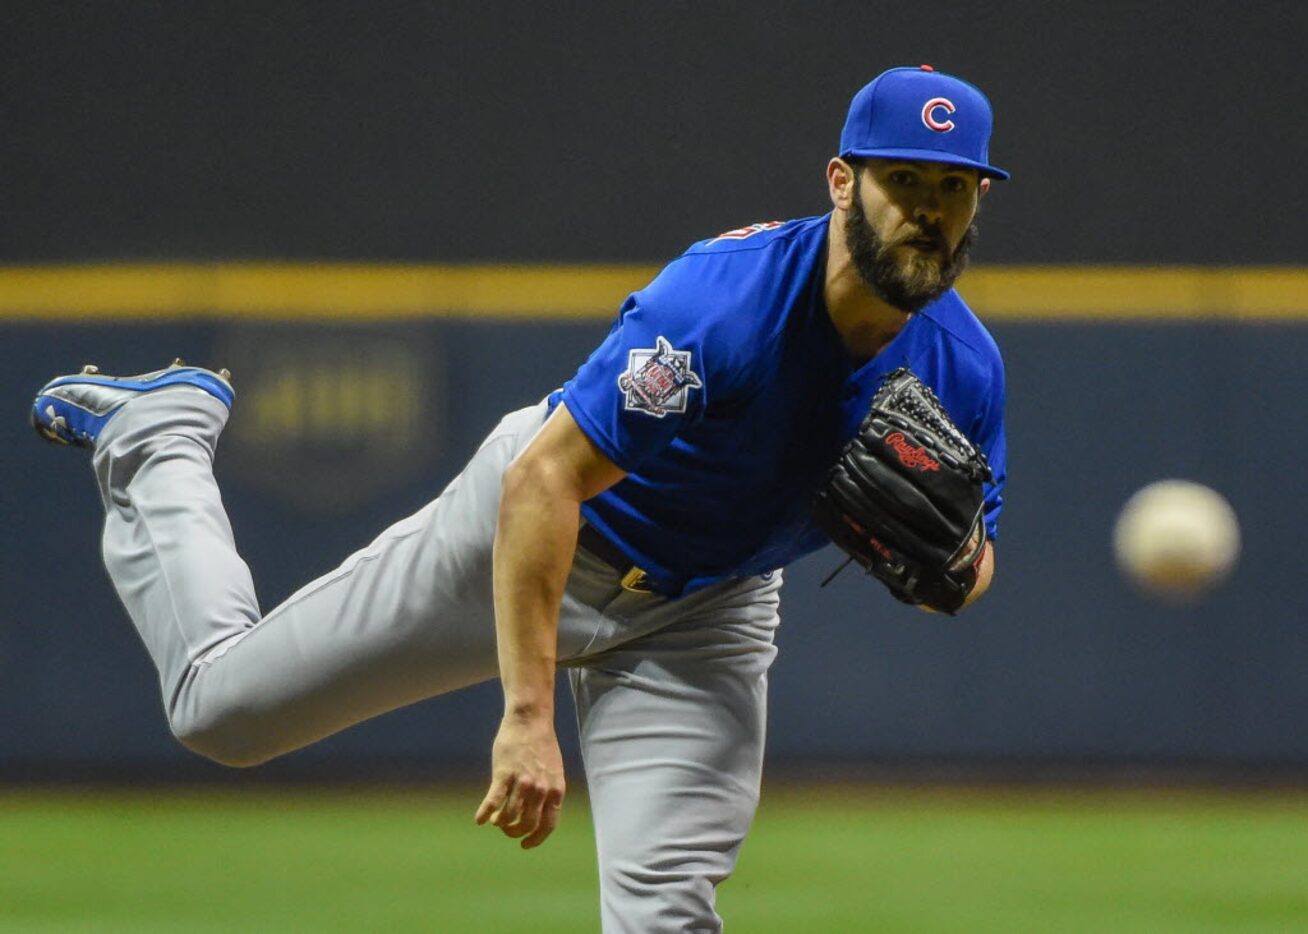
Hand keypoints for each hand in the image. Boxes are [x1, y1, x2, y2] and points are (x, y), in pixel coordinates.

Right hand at [474, 711, 564, 848]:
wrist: (531, 719)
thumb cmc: (541, 744)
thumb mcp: (553, 771)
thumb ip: (548, 791)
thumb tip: (537, 813)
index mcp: (556, 790)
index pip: (548, 825)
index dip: (535, 839)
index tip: (524, 845)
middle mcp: (541, 789)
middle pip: (527, 825)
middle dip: (514, 832)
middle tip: (506, 828)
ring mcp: (522, 782)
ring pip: (509, 817)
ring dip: (501, 823)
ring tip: (495, 820)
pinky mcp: (504, 774)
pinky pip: (493, 801)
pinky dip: (485, 813)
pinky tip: (478, 820)